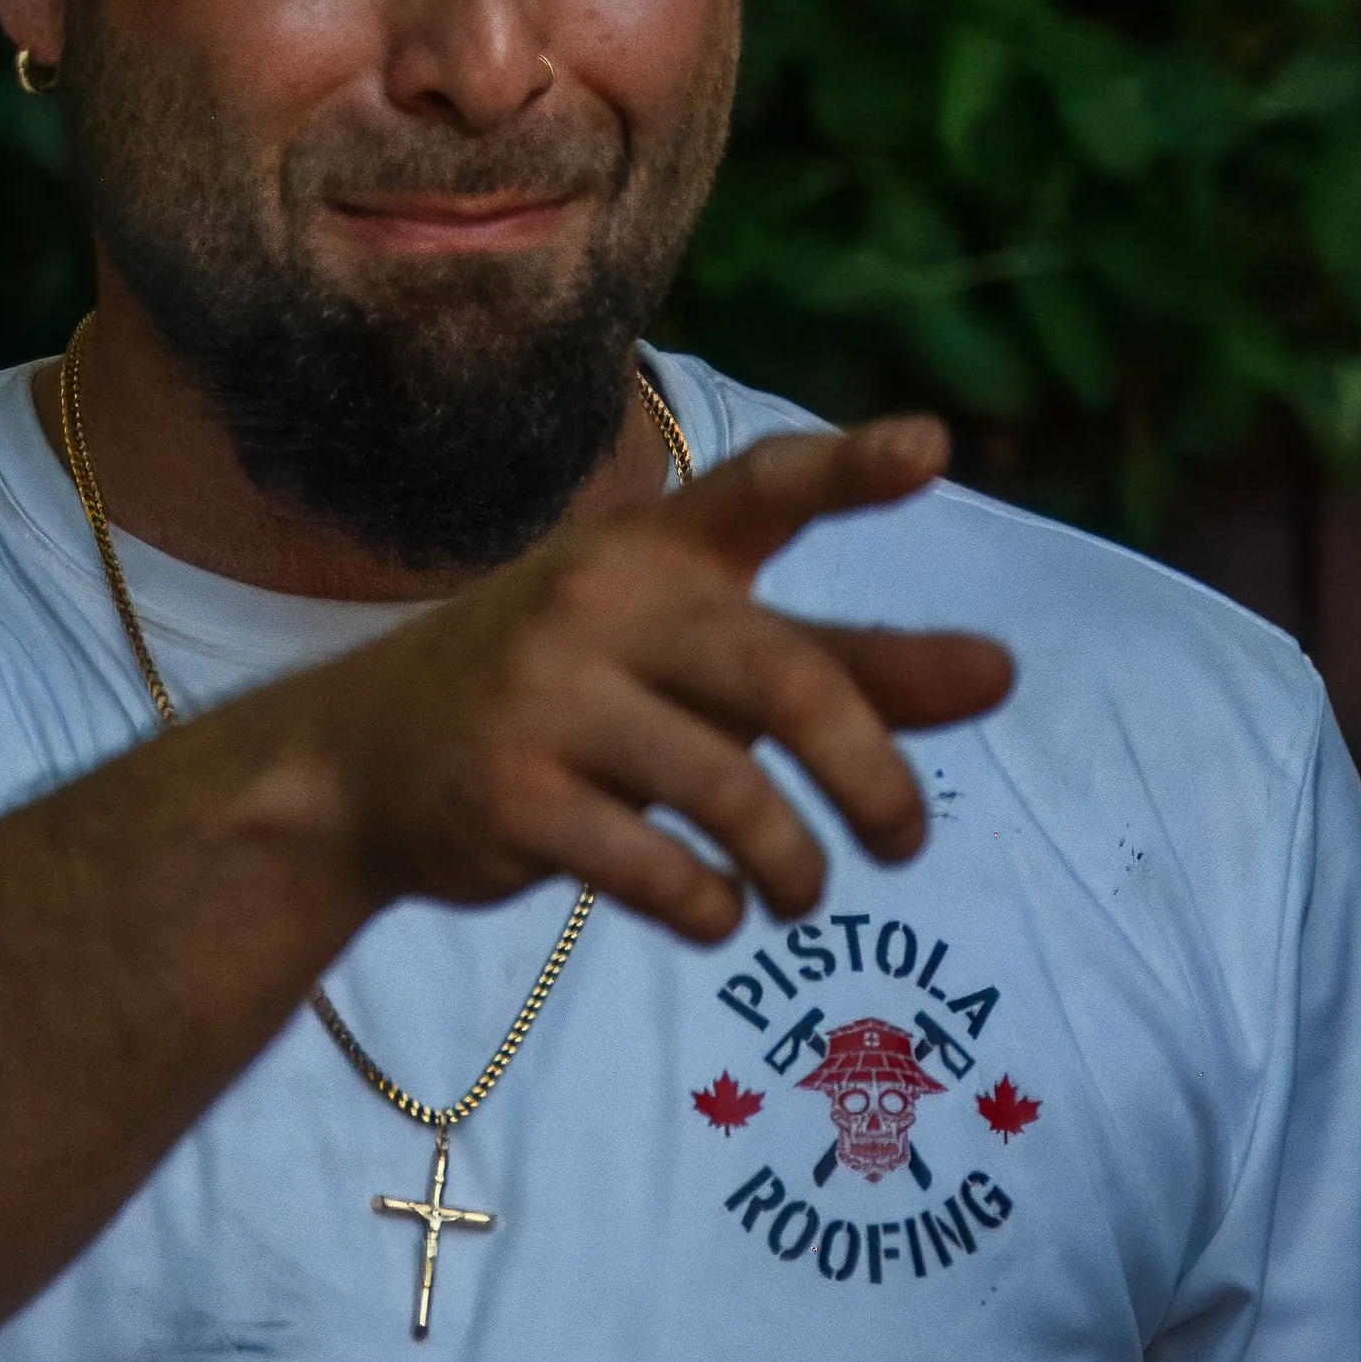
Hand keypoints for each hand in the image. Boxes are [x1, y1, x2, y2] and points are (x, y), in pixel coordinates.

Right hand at [299, 420, 1012, 944]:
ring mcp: (548, 697)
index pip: (764, 488)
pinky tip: (718, 915)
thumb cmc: (568, 697)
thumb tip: (1002, 674)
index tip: (934, 446)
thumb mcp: (692, 659)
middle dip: (872, 776)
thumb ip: (843, 666)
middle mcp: (603, 602)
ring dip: (794, 866)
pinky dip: (710, 907)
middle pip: (784, 679)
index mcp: (655, 548)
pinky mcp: (511, 793)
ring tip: (803, 895)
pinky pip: (652, 865)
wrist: (358, 765)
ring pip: (729, 790)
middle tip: (908, 843)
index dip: (850, 469)